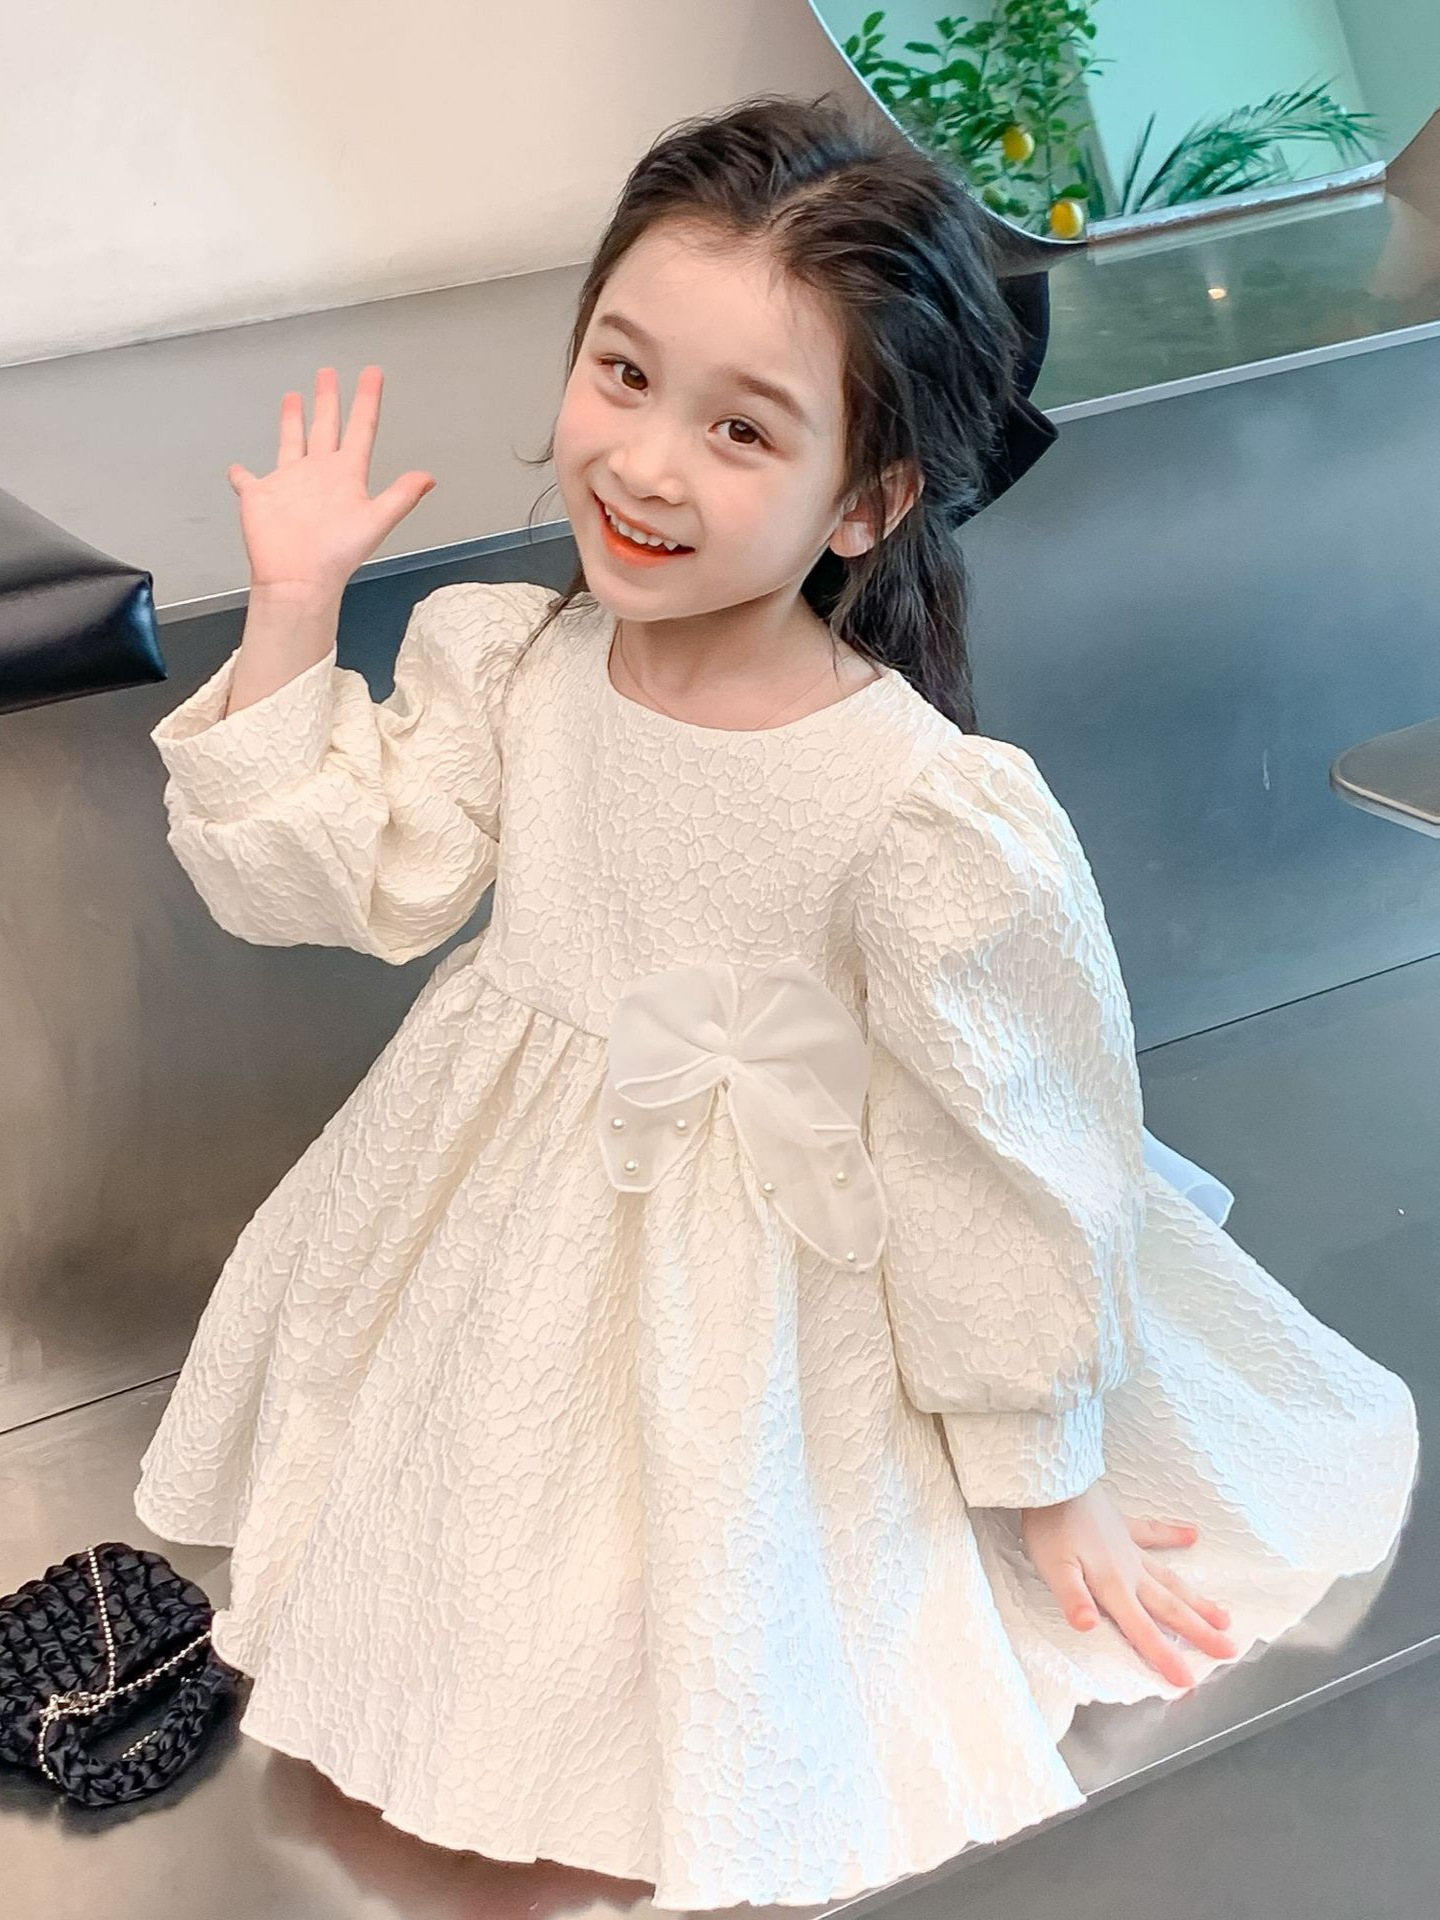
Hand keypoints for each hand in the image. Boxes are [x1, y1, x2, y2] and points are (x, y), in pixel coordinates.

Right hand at [227, 365, 435, 599]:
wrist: (298, 578)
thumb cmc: (335, 555)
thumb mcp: (374, 521)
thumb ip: (401, 496)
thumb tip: (429, 478)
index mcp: (346, 475)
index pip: (360, 429)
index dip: (366, 400)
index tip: (372, 374)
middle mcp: (319, 474)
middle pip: (326, 426)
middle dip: (328, 399)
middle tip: (328, 374)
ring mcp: (289, 484)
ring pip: (291, 442)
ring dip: (292, 421)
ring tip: (293, 397)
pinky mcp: (261, 497)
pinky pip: (248, 481)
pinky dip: (242, 475)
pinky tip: (238, 469)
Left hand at [1019, 1481, 1237, 1687]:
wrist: (1054, 1480)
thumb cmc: (1049, 1527)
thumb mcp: (1053, 1568)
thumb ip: (1074, 1599)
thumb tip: (1090, 1628)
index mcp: (1114, 1586)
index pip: (1142, 1630)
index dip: (1164, 1657)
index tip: (1189, 1682)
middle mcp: (1130, 1571)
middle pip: (1170, 1608)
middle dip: (1199, 1633)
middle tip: (1230, 1650)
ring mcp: (1129, 1547)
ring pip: (1171, 1579)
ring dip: (1197, 1599)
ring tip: (1224, 1615)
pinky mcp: (1122, 1525)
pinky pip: (1153, 1533)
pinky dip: (1173, 1534)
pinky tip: (1192, 1534)